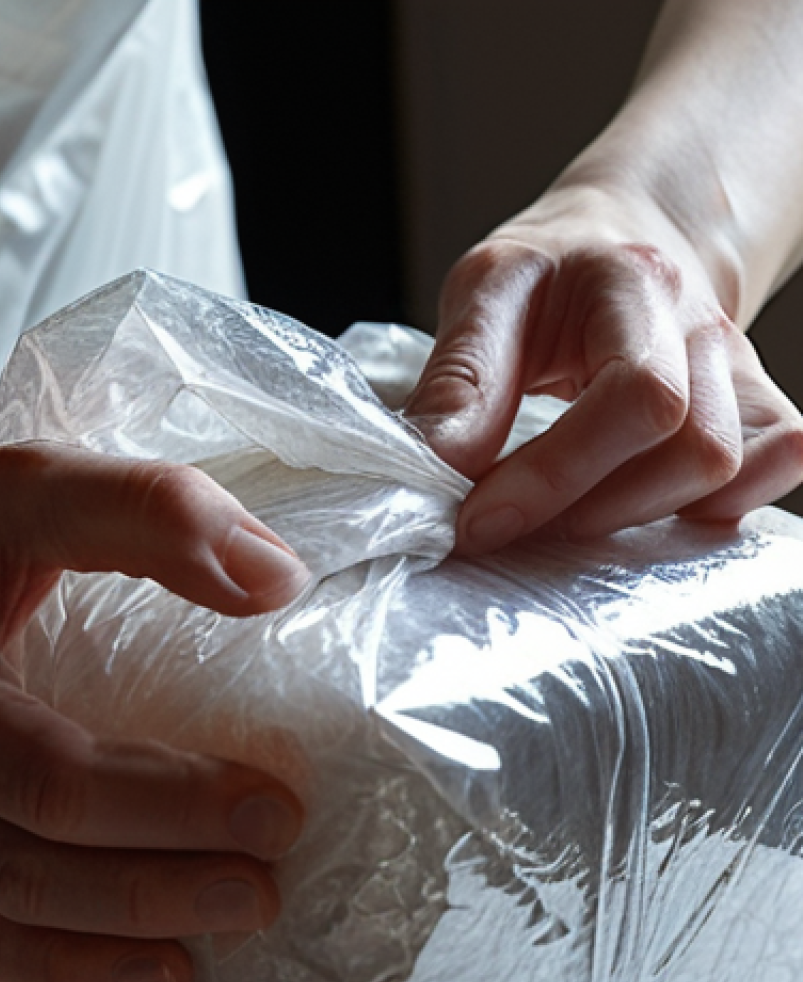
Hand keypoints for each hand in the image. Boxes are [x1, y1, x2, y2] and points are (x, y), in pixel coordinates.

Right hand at [0, 441, 309, 981]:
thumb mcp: (28, 486)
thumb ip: (153, 513)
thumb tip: (275, 579)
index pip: (63, 781)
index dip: (179, 807)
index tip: (276, 810)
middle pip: (33, 875)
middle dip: (160, 893)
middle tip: (262, 891)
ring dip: (102, 964)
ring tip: (198, 961)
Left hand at [406, 183, 802, 554]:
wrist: (621, 243)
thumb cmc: (547, 274)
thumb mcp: (482, 294)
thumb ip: (460, 380)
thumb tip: (432, 468)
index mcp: (627, 279)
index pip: (630, 392)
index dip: (552, 474)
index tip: (475, 519)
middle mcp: (698, 321)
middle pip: (688, 440)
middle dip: (585, 505)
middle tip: (503, 521)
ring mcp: (736, 365)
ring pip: (726, 467)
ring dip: (632, 515)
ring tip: (558, 516)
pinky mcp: (756, 403)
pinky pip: (776, 465)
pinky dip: (710, 508)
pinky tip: (638, 506)